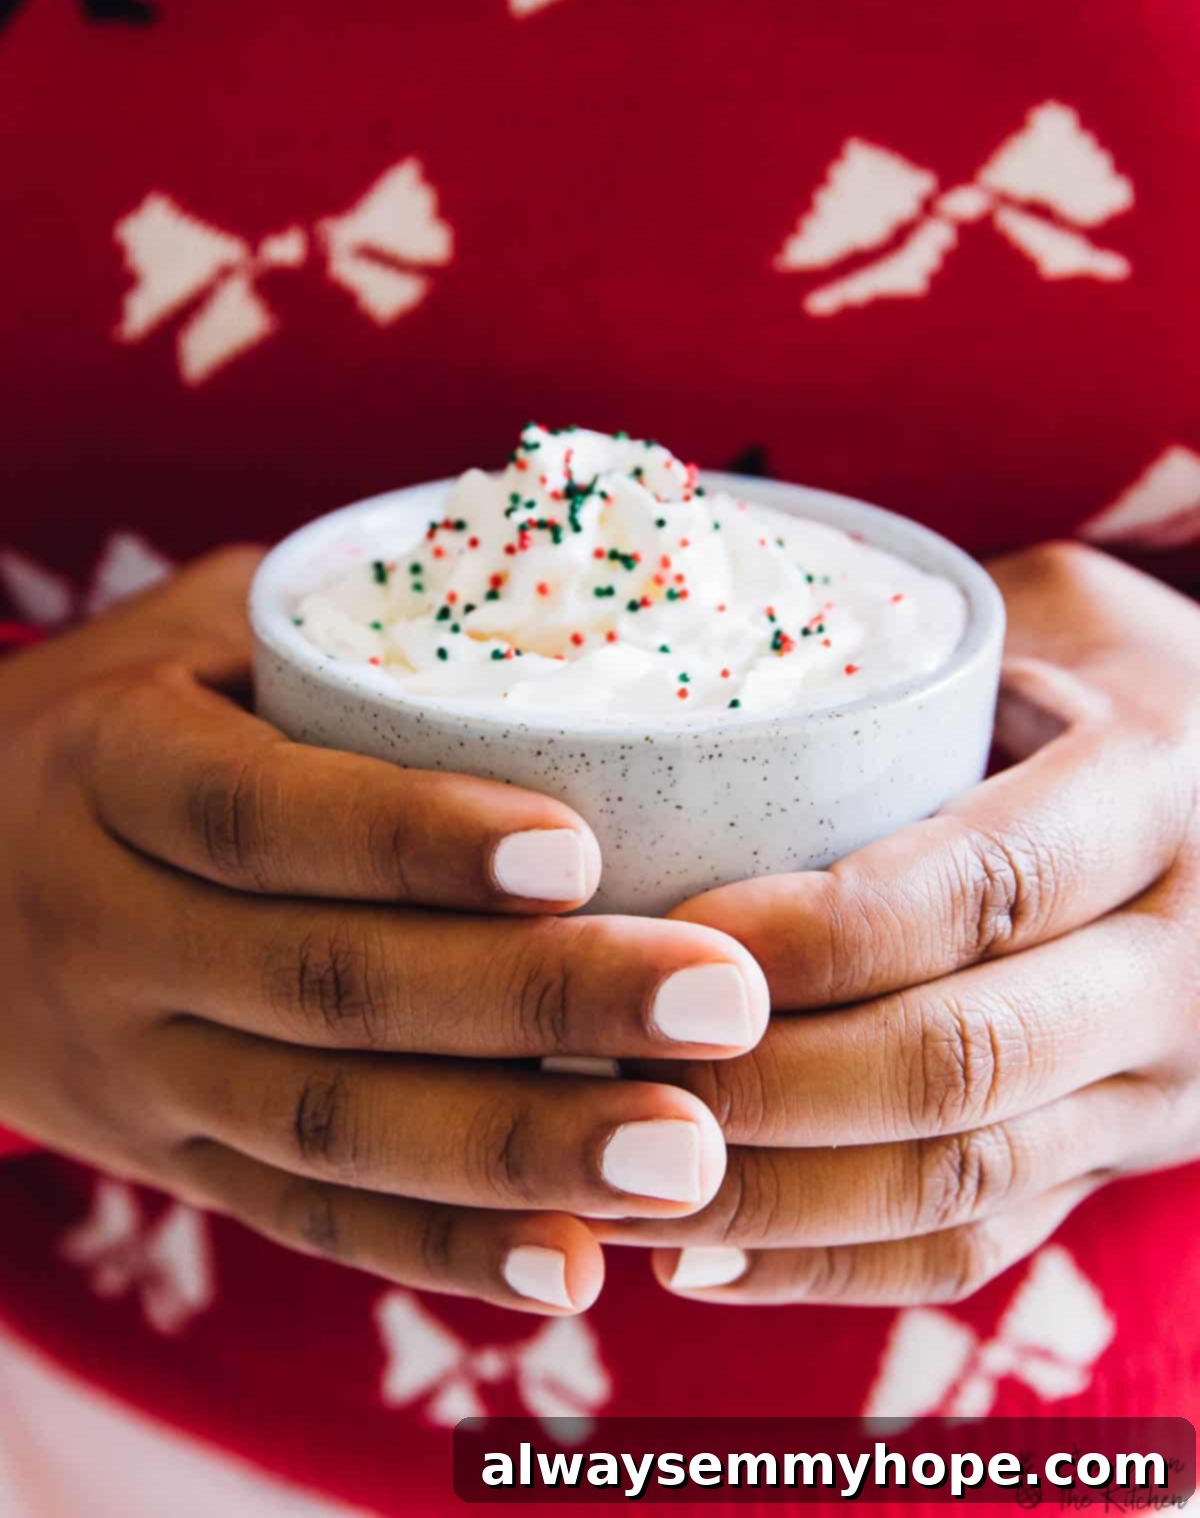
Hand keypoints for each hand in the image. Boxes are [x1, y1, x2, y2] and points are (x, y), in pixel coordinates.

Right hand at [0, 549, 768, 1314]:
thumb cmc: (107, 725)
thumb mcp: (180, 641)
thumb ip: (333, 624)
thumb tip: (550, 565)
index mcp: (111, 773)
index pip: (260, 813)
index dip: (412, 836)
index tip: (581, 848)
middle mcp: (109, 934)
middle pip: (325, 983)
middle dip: (533, 1002)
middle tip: (719, 1003)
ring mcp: (135, 1070)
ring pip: (329, 1127)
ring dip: (516, 1151)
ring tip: (687, 1156)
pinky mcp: (171, 1161)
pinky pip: (307, 1220)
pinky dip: (440, 1252)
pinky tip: (574, 1264)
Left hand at [593, 543, 1199, 1305]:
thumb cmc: (1130, 685)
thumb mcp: (1066, 618)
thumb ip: (918, 638)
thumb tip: (697, 640)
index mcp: (1154, 801)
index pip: (981, 887)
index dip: (823, 932)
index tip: (675, 937)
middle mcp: (1177, 963)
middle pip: (962, 1061)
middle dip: (768, 1082)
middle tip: (602, 1069)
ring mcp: (1157, 1087)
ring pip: (959, 1177)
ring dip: (772, 1197)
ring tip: (611, 1178)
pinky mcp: (1117, 1163)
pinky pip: (977, 1243)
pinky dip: (830, 1264)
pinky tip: (698, 1256)